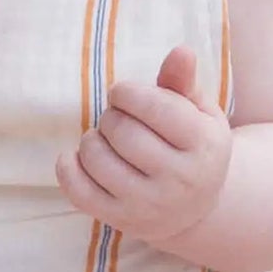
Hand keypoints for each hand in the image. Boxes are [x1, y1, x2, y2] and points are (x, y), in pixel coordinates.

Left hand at [55, 45, 231, 243]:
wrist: (194, 210)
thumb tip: (181, 51)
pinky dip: (68, 166)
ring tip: (105, 139)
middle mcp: (180, 180)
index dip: (127, 93)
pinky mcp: (121, 220)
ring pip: (97, 158)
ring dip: (91, 139)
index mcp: (204, 145)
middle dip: (111, 116)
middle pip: (122, 131)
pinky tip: (79, 157)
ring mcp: (149, 205)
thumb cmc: (191, 147)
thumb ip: (183, 82)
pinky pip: (78, 190)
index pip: (154, 106)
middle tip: (117, 119)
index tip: (123, 95)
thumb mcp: (198, 113)